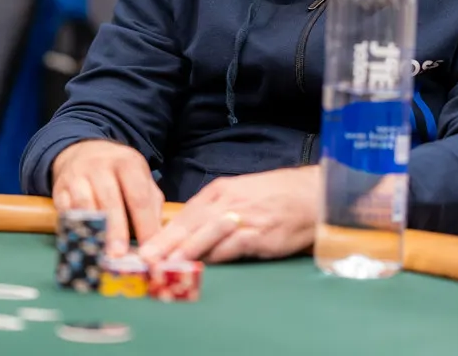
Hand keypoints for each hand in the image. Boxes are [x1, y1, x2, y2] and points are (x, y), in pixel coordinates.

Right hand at [52, 140, 163, 255]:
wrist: (84, 151)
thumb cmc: (120, 173)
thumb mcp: (141, 178)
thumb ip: (151, 204)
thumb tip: (158, 238)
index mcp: (127, 163)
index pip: (139, 196)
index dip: (145, 224)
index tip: (149, 250)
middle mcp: (101, 166)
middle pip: (110, 200)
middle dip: (116, 230)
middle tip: (120, 255)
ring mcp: (77, 176)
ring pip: (84, 205)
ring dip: (92, 231)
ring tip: (101, 253)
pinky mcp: (59, 189)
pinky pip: (65, 211)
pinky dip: (73, 229)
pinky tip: (82, 244)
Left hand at [138, 166, 318, 263]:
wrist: (313, 194)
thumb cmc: (277, 195)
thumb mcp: (241, 193)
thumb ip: (216, 210)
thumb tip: (190, 230)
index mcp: (220, 190)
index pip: (185, 214)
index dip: (163, 233)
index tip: (144, 249)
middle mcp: (227, 201)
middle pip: (189, 225)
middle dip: (164, 245)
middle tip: (144, 261)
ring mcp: (242, 217)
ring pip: (205, 236)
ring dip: (183, 254)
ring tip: (164, 267)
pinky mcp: (258, 234)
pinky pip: (230, 247)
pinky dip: (215, 258)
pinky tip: (202, 267)